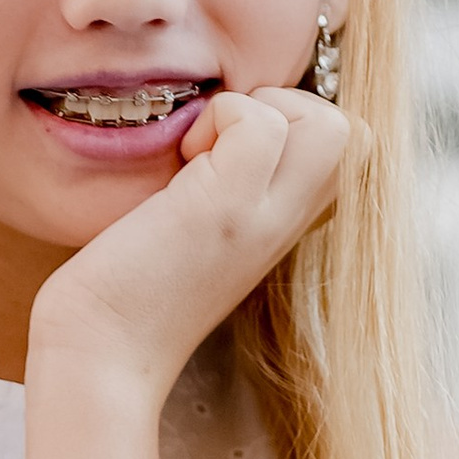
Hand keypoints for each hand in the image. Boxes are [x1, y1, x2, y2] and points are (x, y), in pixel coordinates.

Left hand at [30, 87, 356, 396]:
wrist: (100, 348)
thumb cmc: (129, 292)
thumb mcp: (200, 233)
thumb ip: (226, 188)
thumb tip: (220, 130)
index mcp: (284, 226)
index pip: (351, 155)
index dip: (302, 127)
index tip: (237, 152)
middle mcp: (288, 224)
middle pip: (359, 137)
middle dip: (294, 109)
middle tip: (226, 144)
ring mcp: (264, 217)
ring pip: (335, 125)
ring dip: (265, 109)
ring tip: (208, 151)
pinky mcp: (225, 207)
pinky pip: (260, 122)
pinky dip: (221, 115)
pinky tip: (184, 162)